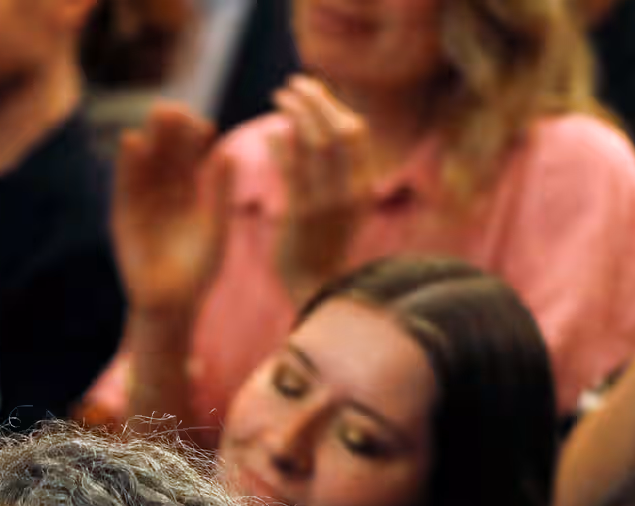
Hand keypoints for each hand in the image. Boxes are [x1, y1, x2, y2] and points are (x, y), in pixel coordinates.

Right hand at [112, 102, 235, 326]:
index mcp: (191, 194)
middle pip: (167, 156)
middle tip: (174, 109)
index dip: (195, 141)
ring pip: (146, 165)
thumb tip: (227, 153)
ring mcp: (143, 203)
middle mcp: (166, 194)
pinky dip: (127, 164)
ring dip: (149, 141)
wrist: (171, 304)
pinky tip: (131, 141)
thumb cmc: (198, 272)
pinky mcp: (123, 215)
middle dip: (169, 133)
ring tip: (155, 116)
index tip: (203, 125)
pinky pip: (125, 184)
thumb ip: (220, 193)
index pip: (192, 159)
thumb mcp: (215, 228)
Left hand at [269, 76, 372, 307]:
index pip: (355, 132)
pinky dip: (281, 145)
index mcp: (364, 187)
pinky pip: (292, 169)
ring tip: (279, 95)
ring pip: (316, 143)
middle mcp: (351, 190)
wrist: (318, 293)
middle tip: (294, 83)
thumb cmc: (324, 249)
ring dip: (297, 112)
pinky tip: (270, 131)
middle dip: (317, 99)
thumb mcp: (341, 209)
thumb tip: (317, 133)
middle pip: (339, 129)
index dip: (334, 105)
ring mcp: (328, 202)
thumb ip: (335, 175)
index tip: (314, 92)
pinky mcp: (303, 215)